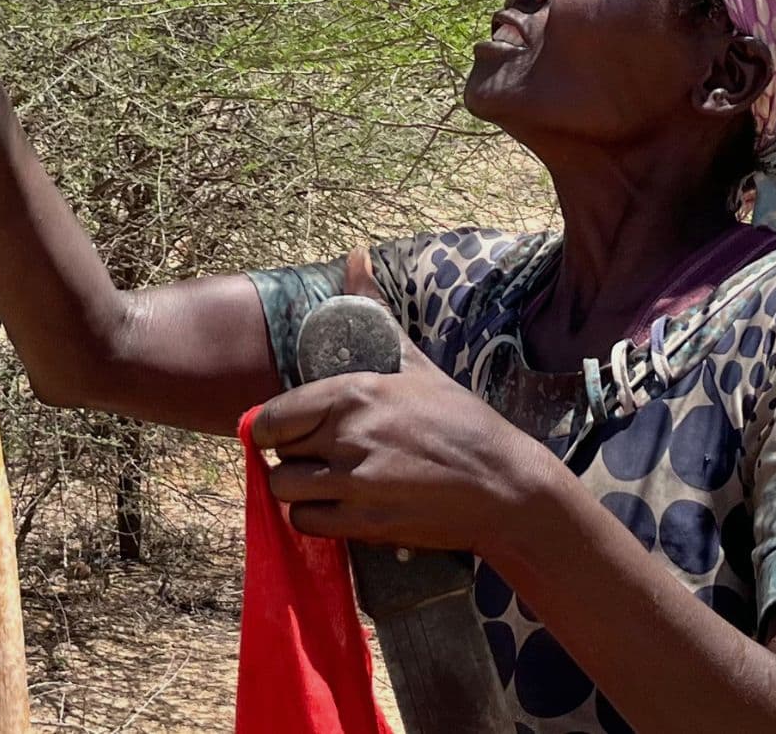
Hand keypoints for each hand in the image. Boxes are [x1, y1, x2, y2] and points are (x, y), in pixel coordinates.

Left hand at [250, 339, 566, 552]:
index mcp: (354, 392)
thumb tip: (356, 254)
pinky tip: (340, 505)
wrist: (504, 484)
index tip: (292, 428)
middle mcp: (348, 436)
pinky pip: (305, 523)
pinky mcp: (365, 523)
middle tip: (320, 454)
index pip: (271, 416)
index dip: (275, 425)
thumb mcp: (414, 362)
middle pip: (276, 453)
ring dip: (299, 488)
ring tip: (327, 481)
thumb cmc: (460, 420)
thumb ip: (373, 311)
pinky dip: (314, 517)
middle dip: (292, 454)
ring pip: (284, 489)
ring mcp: (356, 483)